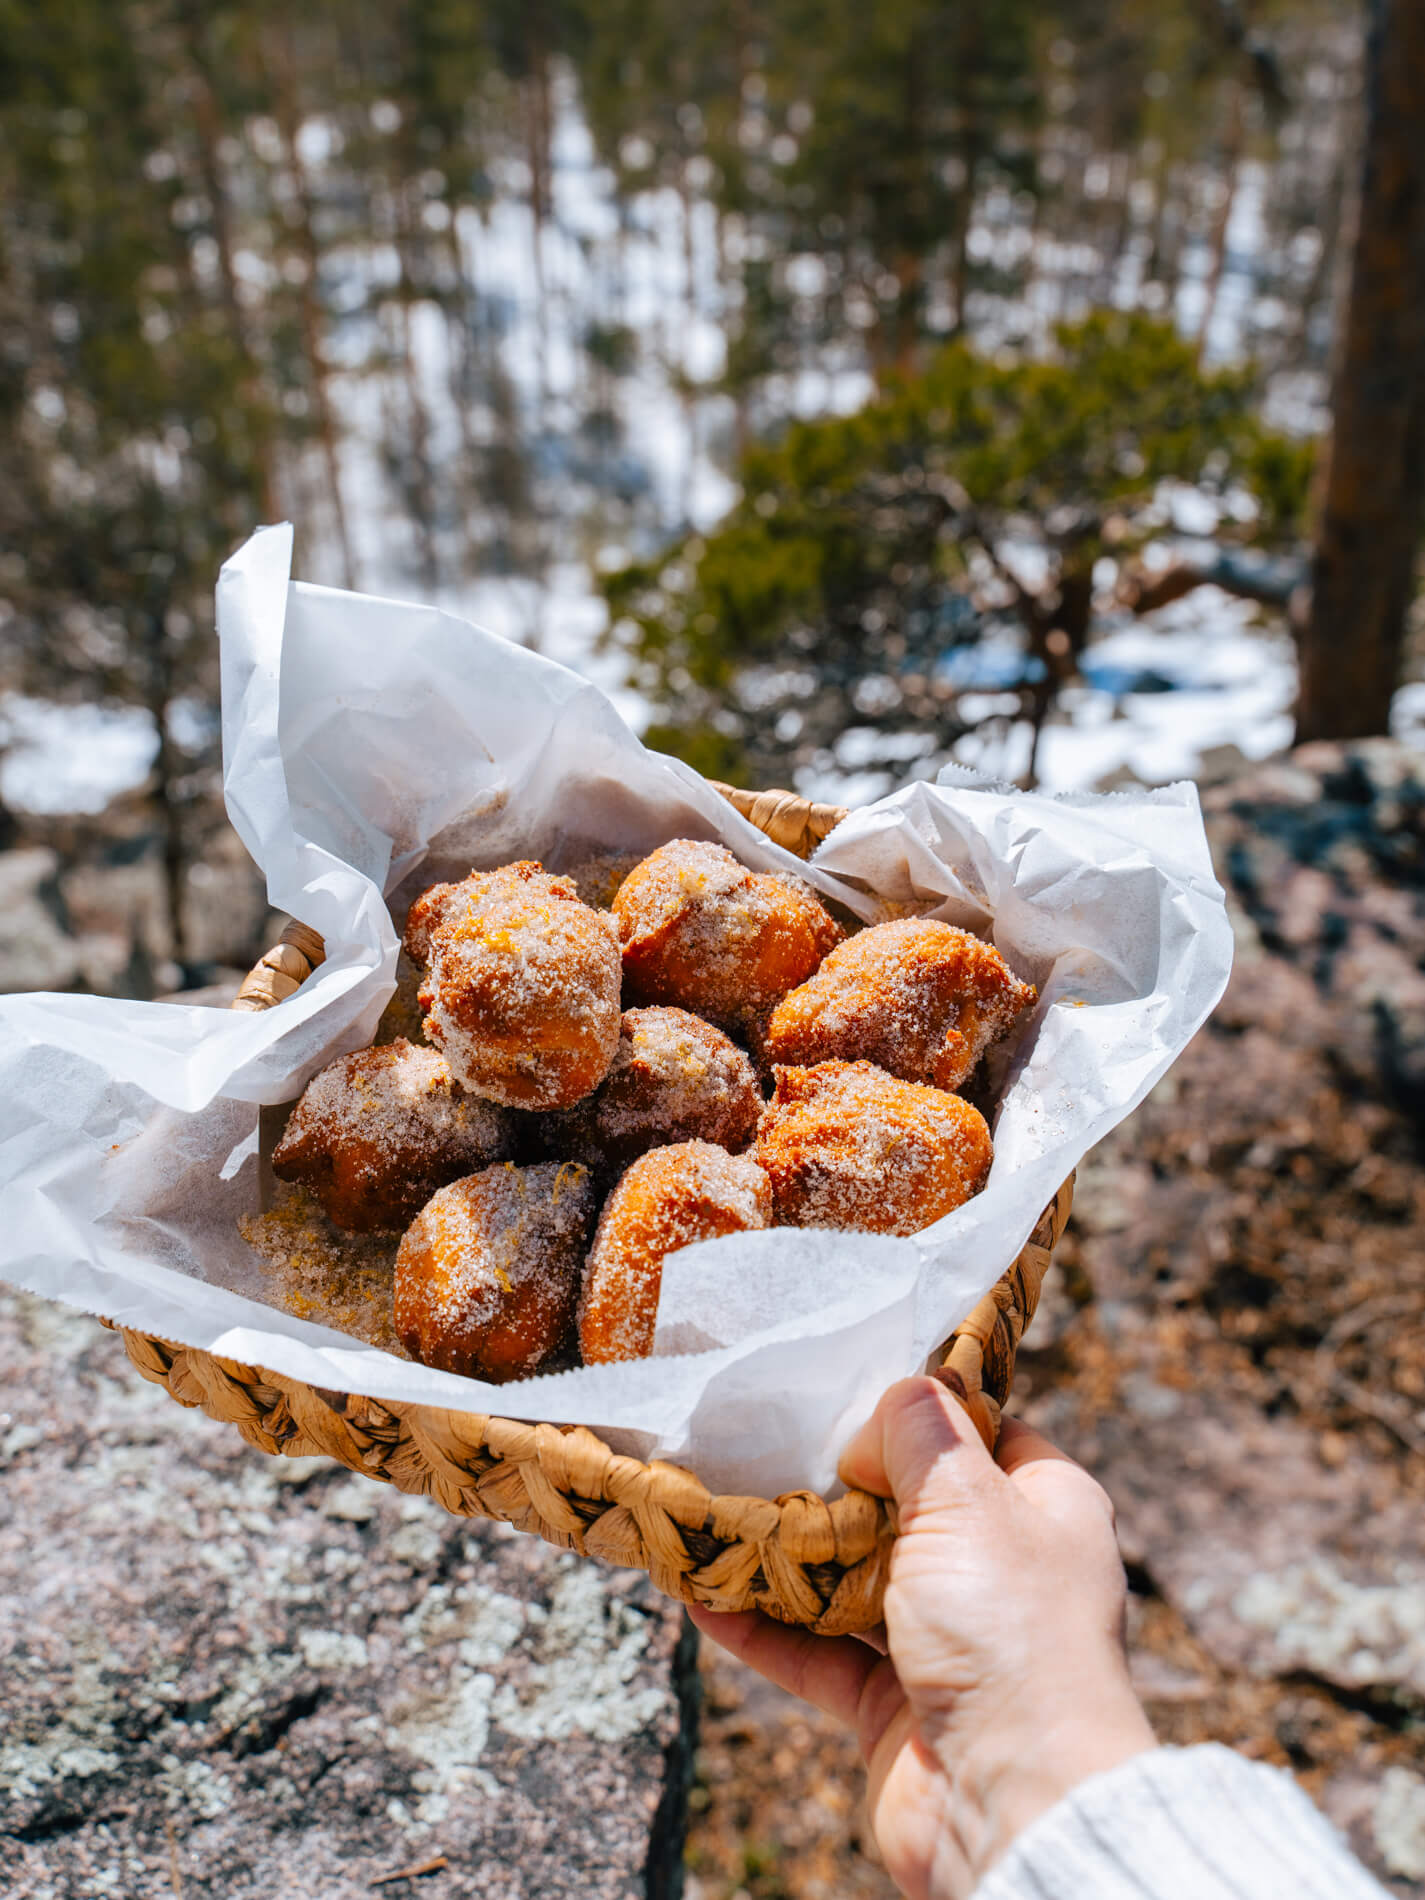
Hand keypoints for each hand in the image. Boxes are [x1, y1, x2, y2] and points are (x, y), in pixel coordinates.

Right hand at [688, 1375, 1154, 1899]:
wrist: (1012, 1801)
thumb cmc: (1008, 1631)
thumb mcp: (966, 1500)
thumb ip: (920, 1435)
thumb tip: (886, 1404)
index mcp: (1046, 1507)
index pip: (983, 1434)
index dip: (923, 1410)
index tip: (853, 1385)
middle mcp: (1001, 1570)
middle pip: (906, 1505)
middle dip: (836, 1482)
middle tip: (764, 1440)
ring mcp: (948, 1640)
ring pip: (854, 1580)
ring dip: (789, 1555)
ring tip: (718, 1510)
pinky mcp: (896, 1705)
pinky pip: (819, 1654)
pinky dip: (766, 1628)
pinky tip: (705, 1597)